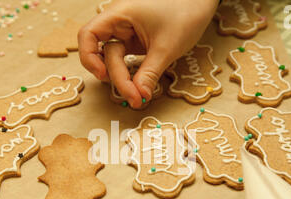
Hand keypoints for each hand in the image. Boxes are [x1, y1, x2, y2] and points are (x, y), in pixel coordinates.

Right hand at [78, 0, 218, 107]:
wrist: (202, 1)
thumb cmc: (186, 11)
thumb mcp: (166, 47)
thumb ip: (149, 73)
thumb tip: (139, 96)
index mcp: (119, 14)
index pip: (88, 35)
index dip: (88, 57)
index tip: (103, 76)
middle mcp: (119, 22)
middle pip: (105, 53)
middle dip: (117, 77)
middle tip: (134, 98)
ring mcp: (127, 31)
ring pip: (115, 58)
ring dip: (123, 77)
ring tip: (137, 95)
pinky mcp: (137, 40)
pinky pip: (126, 59)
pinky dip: (131, 73)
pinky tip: (139, 85)